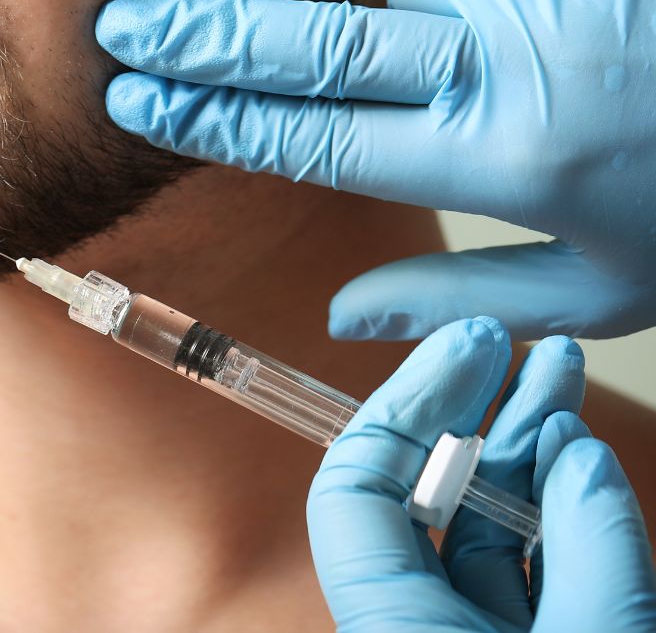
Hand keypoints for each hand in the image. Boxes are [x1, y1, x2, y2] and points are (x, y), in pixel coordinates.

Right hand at [96, 0, 655, 338]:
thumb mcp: (604, 287)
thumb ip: (463, 299)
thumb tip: (346, 316)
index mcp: (506, 156)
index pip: (317, 135)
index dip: (213, 117)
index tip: (138, 99)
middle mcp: (512, 60)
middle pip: (314, 42)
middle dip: (205, 35)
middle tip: (125, 22)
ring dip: (410, 9)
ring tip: (490, 47)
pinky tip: (539, 1)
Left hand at [308, 317, 655, 630]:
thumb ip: (591, 549)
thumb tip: (578, 450)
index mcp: (393, 623)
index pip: (354, 490)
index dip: (406, 405)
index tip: (466, 346)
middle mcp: (416, 624)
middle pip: (423, 497)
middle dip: (474, 410)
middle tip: (505, 340)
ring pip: (482, 529)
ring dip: (525, 447)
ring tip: (559, 371)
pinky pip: (526, 573)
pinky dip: (556, 514)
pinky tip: (580, 450)